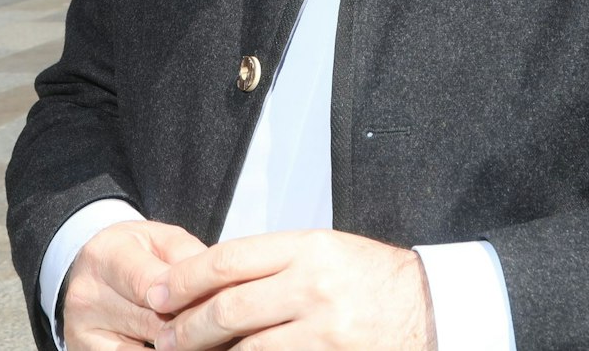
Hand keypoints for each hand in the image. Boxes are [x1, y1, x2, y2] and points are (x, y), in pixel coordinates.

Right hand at [62, 220, 207, 350]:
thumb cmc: (136, 253)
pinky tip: (183, 346)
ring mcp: (82, 327)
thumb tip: (218, 288)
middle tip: (224, 327)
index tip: (221, 304)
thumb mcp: (162, 240)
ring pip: (148, 346)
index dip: (190, 297)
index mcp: (105, 255)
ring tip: (209, 337)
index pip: (151, 285)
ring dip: (184, 344)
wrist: (94, 269)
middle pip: (152, 321)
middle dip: (193, 324)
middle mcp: (87, 294)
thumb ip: (188, 258)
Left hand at [149, 230, 436, 350]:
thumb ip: (273, 263)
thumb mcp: (325, 251)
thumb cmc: (371, 278)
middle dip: (187, 327)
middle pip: (228, 308)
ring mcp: (323, 329)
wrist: (432, 308)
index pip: (228, 260)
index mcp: (307, 248)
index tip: (156, 293)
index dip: (183, 279)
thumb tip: (210, 282)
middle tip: (164, 337)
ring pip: (246, 347)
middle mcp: (313, 286)